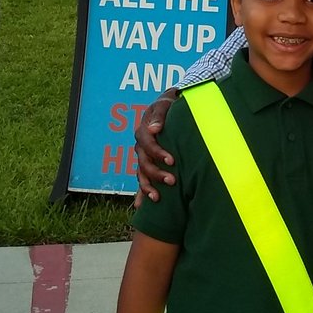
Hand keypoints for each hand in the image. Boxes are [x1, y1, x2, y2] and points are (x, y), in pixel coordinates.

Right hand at [134, 91, 178, 205]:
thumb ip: (159, 116)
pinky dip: (140, 193)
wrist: (168, 107)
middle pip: (144, 164)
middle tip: (172, 181)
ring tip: (157, 198)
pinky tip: (140, 207)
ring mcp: (142, 157)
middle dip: (157, 174)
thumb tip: (153, 129)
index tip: (172, 161)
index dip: (158, 153)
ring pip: (141, 175)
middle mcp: (140, 147)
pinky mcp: (148, 165)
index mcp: (143, 133)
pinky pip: (142, 180)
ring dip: (147, 187)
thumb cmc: (168, 106)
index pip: (148, 145)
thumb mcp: (163, 105)